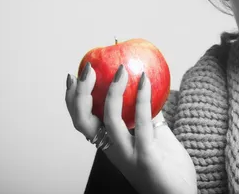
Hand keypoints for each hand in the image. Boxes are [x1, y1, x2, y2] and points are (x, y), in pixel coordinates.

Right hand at [65, 63, 196, 193]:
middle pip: (84, 121)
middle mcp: (112, 150)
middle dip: (80, 94)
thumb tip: (146, 85)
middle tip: (88, 70)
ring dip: (113, 91)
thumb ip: (147, 115)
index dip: (71, 99)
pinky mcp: (146, 156)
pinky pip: (141, 122)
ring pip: (109, 120)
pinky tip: (145, 80)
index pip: (82, 121)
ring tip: (121, 70)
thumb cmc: (167, 167)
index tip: (72, 75)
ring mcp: (128, 154)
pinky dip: (142, 98)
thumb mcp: (154, 136)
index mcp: (109, 145)